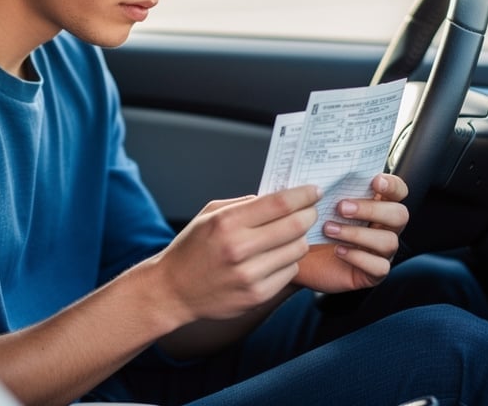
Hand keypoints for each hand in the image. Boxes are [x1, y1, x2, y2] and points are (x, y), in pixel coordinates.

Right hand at [152, 185, 320, 322]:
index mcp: (227, 222)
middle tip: (309, 212)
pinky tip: (274, 259)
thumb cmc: (193, 248)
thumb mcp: (210, 215)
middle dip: (308, 215)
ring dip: (298, 240)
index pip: (280, 203)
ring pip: (298, 250)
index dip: (303, 195)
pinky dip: (288, 262)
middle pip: (296, 226)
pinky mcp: (257, 295)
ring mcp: (249, 275)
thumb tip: (281, 197)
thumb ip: (245, 204)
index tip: (313, 191)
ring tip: (286, 237)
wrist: (173, 290)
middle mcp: (239, 248)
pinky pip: (290, 272)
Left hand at [292, 173, 408, 293]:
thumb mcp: (318, 204)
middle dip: (371, 210)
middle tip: (341, 207)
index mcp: (377, 204)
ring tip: (329, 229)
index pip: (399, 191)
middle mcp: (384, 227)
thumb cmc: (311, 226)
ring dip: (357, 234)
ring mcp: (381, 251)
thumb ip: (329, 188)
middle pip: (399, 215)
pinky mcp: (373, 273)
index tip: (375, 181)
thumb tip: (324, 171)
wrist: (297, 256)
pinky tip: (338, 251)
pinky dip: (358, 257)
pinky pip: (378, 266)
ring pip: (388, 241)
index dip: (392, 185)